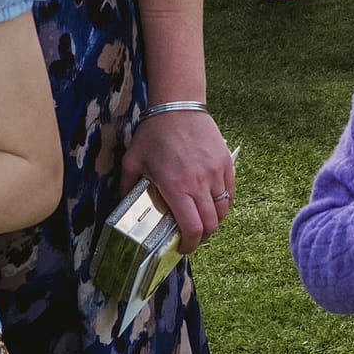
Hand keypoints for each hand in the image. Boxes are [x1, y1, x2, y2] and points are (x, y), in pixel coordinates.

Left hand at [121, 107, 233, 253]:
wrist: (178, 106)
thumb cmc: (154, 133)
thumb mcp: (132, 161)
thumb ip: (128, 187)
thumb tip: (123, 206)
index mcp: (177, 187)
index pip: (193, 228)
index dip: (191, 244)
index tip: (184, 247)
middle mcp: (200, 183)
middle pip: (212, 224)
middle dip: (203, 237)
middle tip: (192, 237)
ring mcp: (216, 172)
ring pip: (223, 210)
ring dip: (214, 221)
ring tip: (202, 219)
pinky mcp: (226, 162)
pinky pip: (230, 191)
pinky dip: (224, 202)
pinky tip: (213, 202)